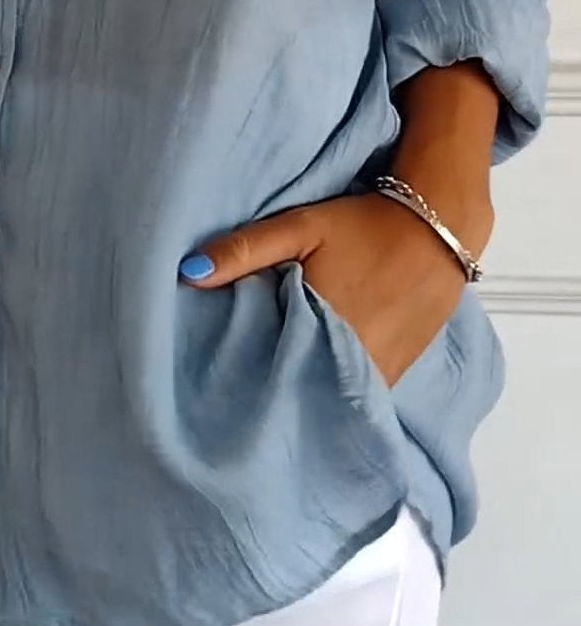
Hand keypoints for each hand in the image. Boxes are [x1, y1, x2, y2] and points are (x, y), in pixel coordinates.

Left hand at [179, 192, 493, 385]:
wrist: (437, 226)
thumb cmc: (364, 224)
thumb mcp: (299, 228)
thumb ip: (244, 251)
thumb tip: (188, 274)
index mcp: (322, 329)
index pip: (270, 375)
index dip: (242, 382)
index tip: (215, 388)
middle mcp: (354, 361)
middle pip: (299, 392)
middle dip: (270, 394)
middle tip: (235, 394)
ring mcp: (380, 374)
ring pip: (329, 400)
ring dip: (303, 395)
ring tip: (269, 392)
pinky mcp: (396, 373)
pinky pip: (356, 396)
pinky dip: (332, 392)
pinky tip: (310, 382)